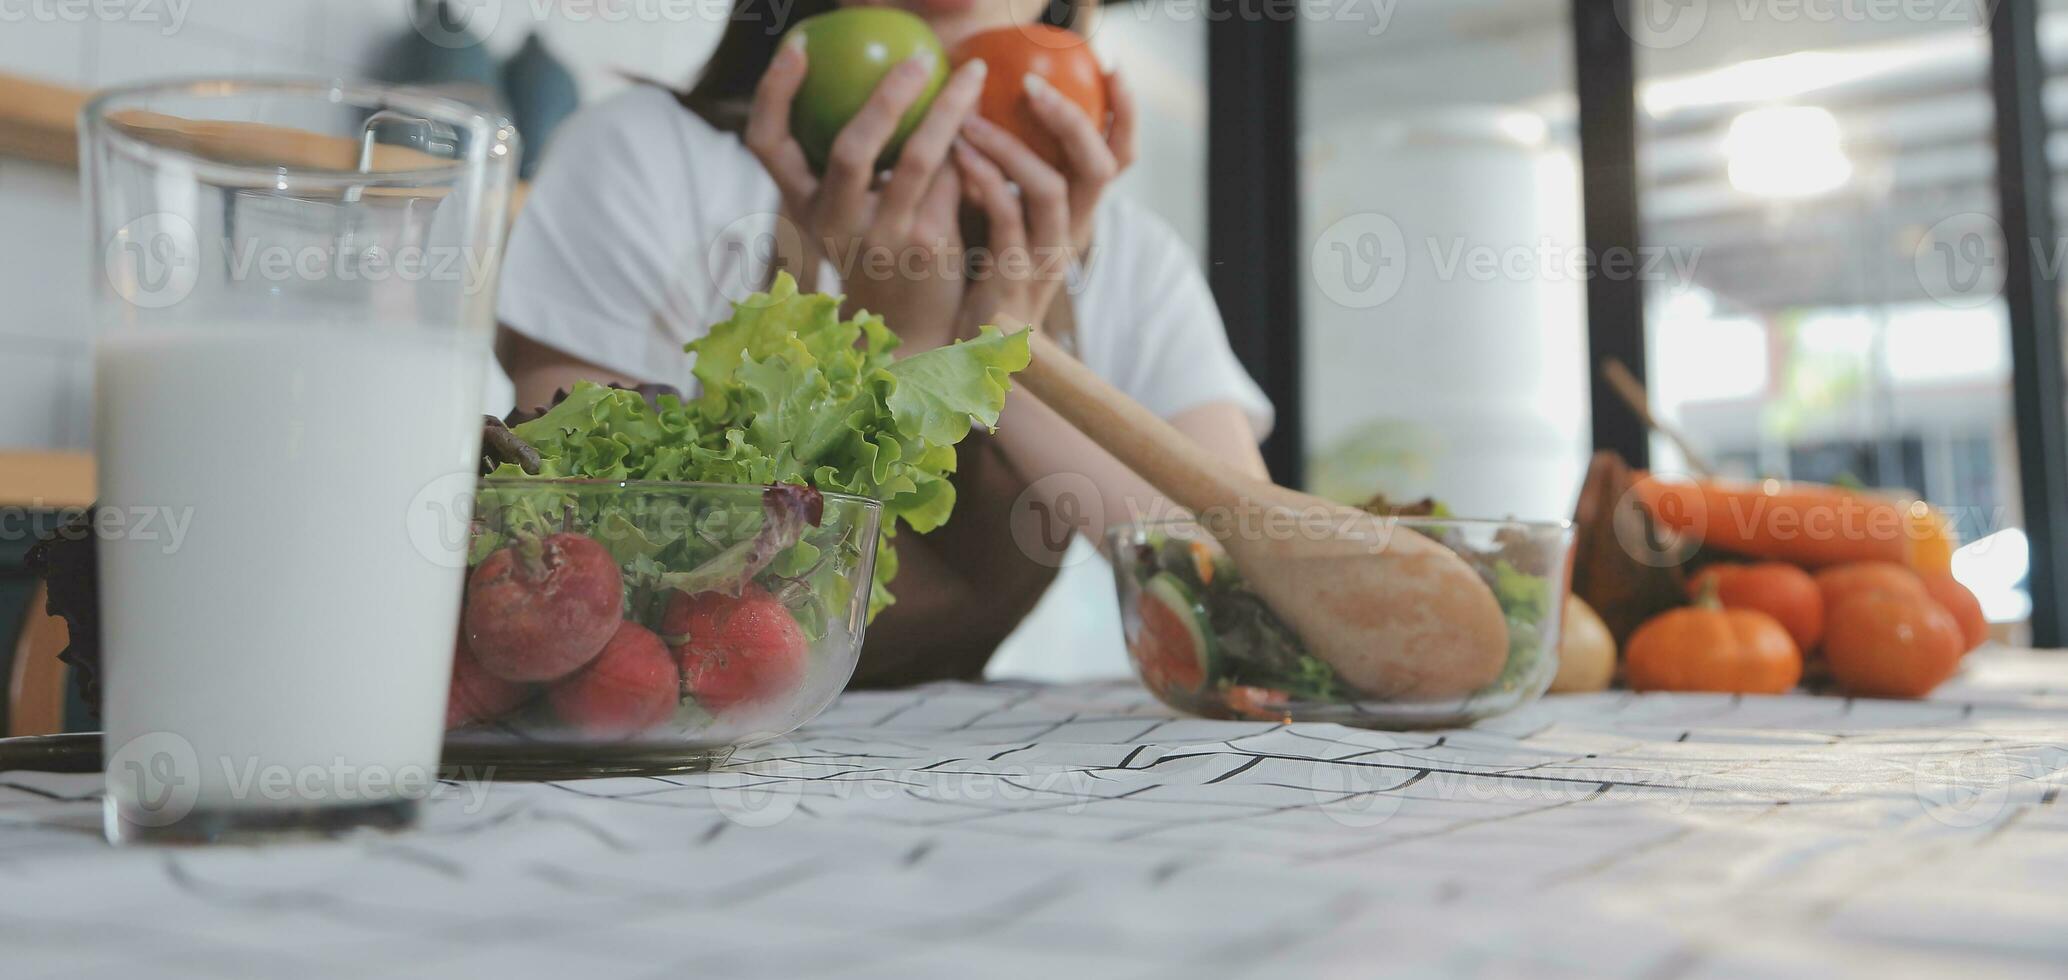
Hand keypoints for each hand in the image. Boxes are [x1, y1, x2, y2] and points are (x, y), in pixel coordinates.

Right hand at [744, 40, 989, 348]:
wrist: (909, 331)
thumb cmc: (878, 254)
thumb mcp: (846, 215)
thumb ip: (853, 163)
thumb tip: (880, 73)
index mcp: (803, 205)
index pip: (766, 142)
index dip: (774, 92)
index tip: (798, 46)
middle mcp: (833, 224)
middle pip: (850, 149)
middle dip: (887, 95)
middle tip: (921, 59)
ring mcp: (882, 239)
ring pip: (919, 158)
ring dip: (949, 108)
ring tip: (973, 74)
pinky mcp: (929, 246)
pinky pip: (955, 179)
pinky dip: (971, 149)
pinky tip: (992, 126)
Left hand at [952, 68, 1135, 331]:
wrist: (969, 344)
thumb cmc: (979, 266)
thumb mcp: (1002, 210)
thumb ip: (1004, 165)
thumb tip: (982, 99)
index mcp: (1076, 212)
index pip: (1119, 157)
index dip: (1124, 114)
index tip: (1112, 68)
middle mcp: (1071, 232)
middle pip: (1099, 168)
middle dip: (1072, 120)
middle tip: (1033, 85)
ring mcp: (1045, 257)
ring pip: (1050, 189)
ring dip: (1010, 147)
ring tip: (969, 120)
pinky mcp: (1011, 276)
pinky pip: (1006, 219)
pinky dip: (985, 182)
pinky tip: (959, 157)